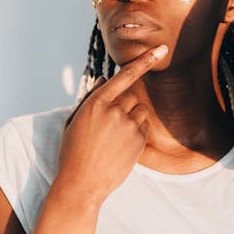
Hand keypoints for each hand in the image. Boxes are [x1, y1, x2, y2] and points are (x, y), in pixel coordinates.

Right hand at [55, 44, 167, 205]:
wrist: (82, 183)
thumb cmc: (73, 151)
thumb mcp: (74, 121)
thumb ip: (90, 97)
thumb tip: (104, 78)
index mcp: (95, 103)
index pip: (124, 76)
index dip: (144, 60)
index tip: (160, 49)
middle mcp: (114, 111)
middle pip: (130, 96)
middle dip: (123, 106)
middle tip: (107, 128)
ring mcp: (128, 125)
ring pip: (139, 110)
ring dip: (131, 118)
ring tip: (113, 138)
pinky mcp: (139, 140)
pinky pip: (144, 126)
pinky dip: (137, 130)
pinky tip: (121, 145)